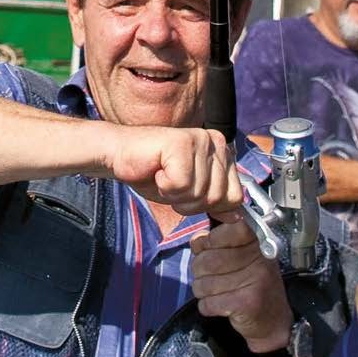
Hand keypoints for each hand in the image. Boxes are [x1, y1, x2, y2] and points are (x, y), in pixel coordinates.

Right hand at [106, 126, 243, 218]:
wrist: (120, 157)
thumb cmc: (152, 174)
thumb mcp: (188, 195)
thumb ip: (213, 203)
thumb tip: (237, 216)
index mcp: (223, 154)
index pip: (234, 196)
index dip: (207, 205)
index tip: (186, 191)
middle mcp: (216, 143)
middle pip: (217, 197)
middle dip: (189, 202)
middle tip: (171, 184)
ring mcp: (201, 140)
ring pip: (200, 193)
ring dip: (175, 194)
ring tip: (163, 176)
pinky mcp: (183, 142)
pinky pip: (182, 184)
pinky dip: (165, 186)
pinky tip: (157, 170)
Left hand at [190, 218, 293, 350]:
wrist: (273, 321)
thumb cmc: (252, 285)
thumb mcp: (239, 257)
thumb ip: (216, 244)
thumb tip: (197, 241)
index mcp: (256, 241)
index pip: (221, 231)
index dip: (208, 243)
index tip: (213, 250)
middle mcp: (259, 258)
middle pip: (205, 260)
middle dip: (200, 272)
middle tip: (212, 278)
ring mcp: (255, 280)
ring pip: (203, 284)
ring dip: (204, 292)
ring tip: (219, 293)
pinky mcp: (247, 303)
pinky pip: (207, 303)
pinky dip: (208, 307)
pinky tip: (222, 305)